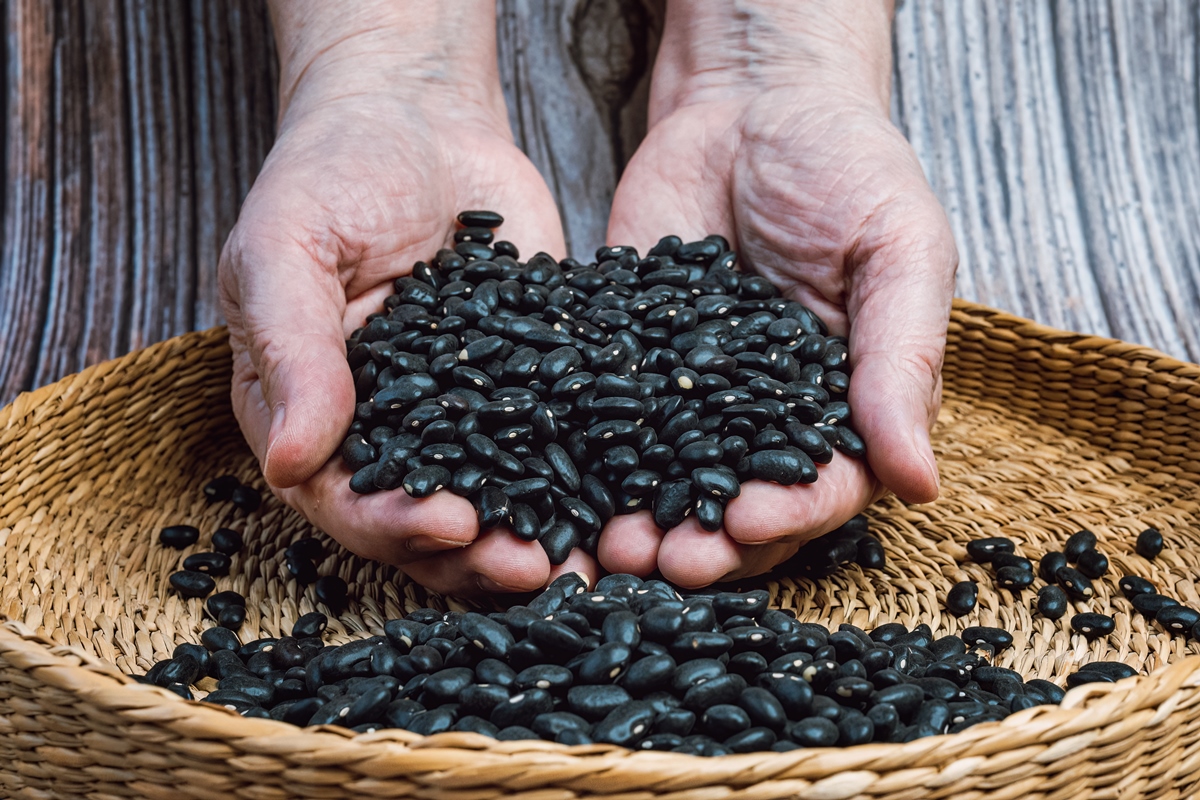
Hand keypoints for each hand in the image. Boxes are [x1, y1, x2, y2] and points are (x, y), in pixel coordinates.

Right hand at [219, 2, 596, 595]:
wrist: (418, 118)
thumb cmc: (331, 174)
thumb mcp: (286, 248)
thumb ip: (292, 349)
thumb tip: (290, 463)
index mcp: (312, 418)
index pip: (342, 499)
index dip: (392, 524)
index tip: (451, 525)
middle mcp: (388, 436)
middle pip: (425, 524)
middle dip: (479, 555)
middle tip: (538, 568)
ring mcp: (463, 421)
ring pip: (496, 504)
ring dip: (538, 540)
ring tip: (592, 564)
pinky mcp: (528, 394)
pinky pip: (555, 448)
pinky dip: (589, 483)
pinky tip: (630, 504)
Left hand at [599, 0, 956, 586]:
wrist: (748, 101)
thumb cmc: (847, 165)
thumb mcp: (898, 248)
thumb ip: (903, 359)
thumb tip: (920, 485)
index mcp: (846, 407)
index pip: (825, 487)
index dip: (790, 515)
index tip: (747, 524)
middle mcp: (766, 422)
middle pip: (740, 509)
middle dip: (707, 544)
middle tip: (664, 561)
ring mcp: (692, 402)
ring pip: (669, 487)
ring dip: (642, 524)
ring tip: (609, 548)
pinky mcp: (629, 371)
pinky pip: (607, 428)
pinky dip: (584, 465)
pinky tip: (554, 492)